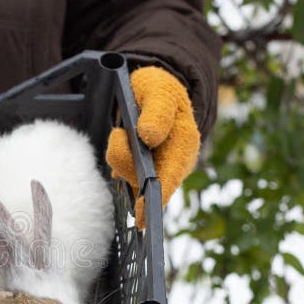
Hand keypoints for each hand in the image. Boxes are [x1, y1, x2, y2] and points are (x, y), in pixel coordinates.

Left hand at [105, 66, 200, 228]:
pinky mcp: (145, 171)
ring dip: (119, 158)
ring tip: (122, 132)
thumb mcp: (158, 91)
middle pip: (142, 180)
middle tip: (119, 132)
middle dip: (123, 161)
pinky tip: (120, 148)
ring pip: (130, 178)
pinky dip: (118, 164)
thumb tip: (149, 137)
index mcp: (184, 143)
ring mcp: (160, 169)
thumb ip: (157, 112)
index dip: (156, 196)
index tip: (142, 213)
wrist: (157, 92)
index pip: (171, 177)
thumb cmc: (159, 91)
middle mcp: (174, 162)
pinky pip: (126, 176)